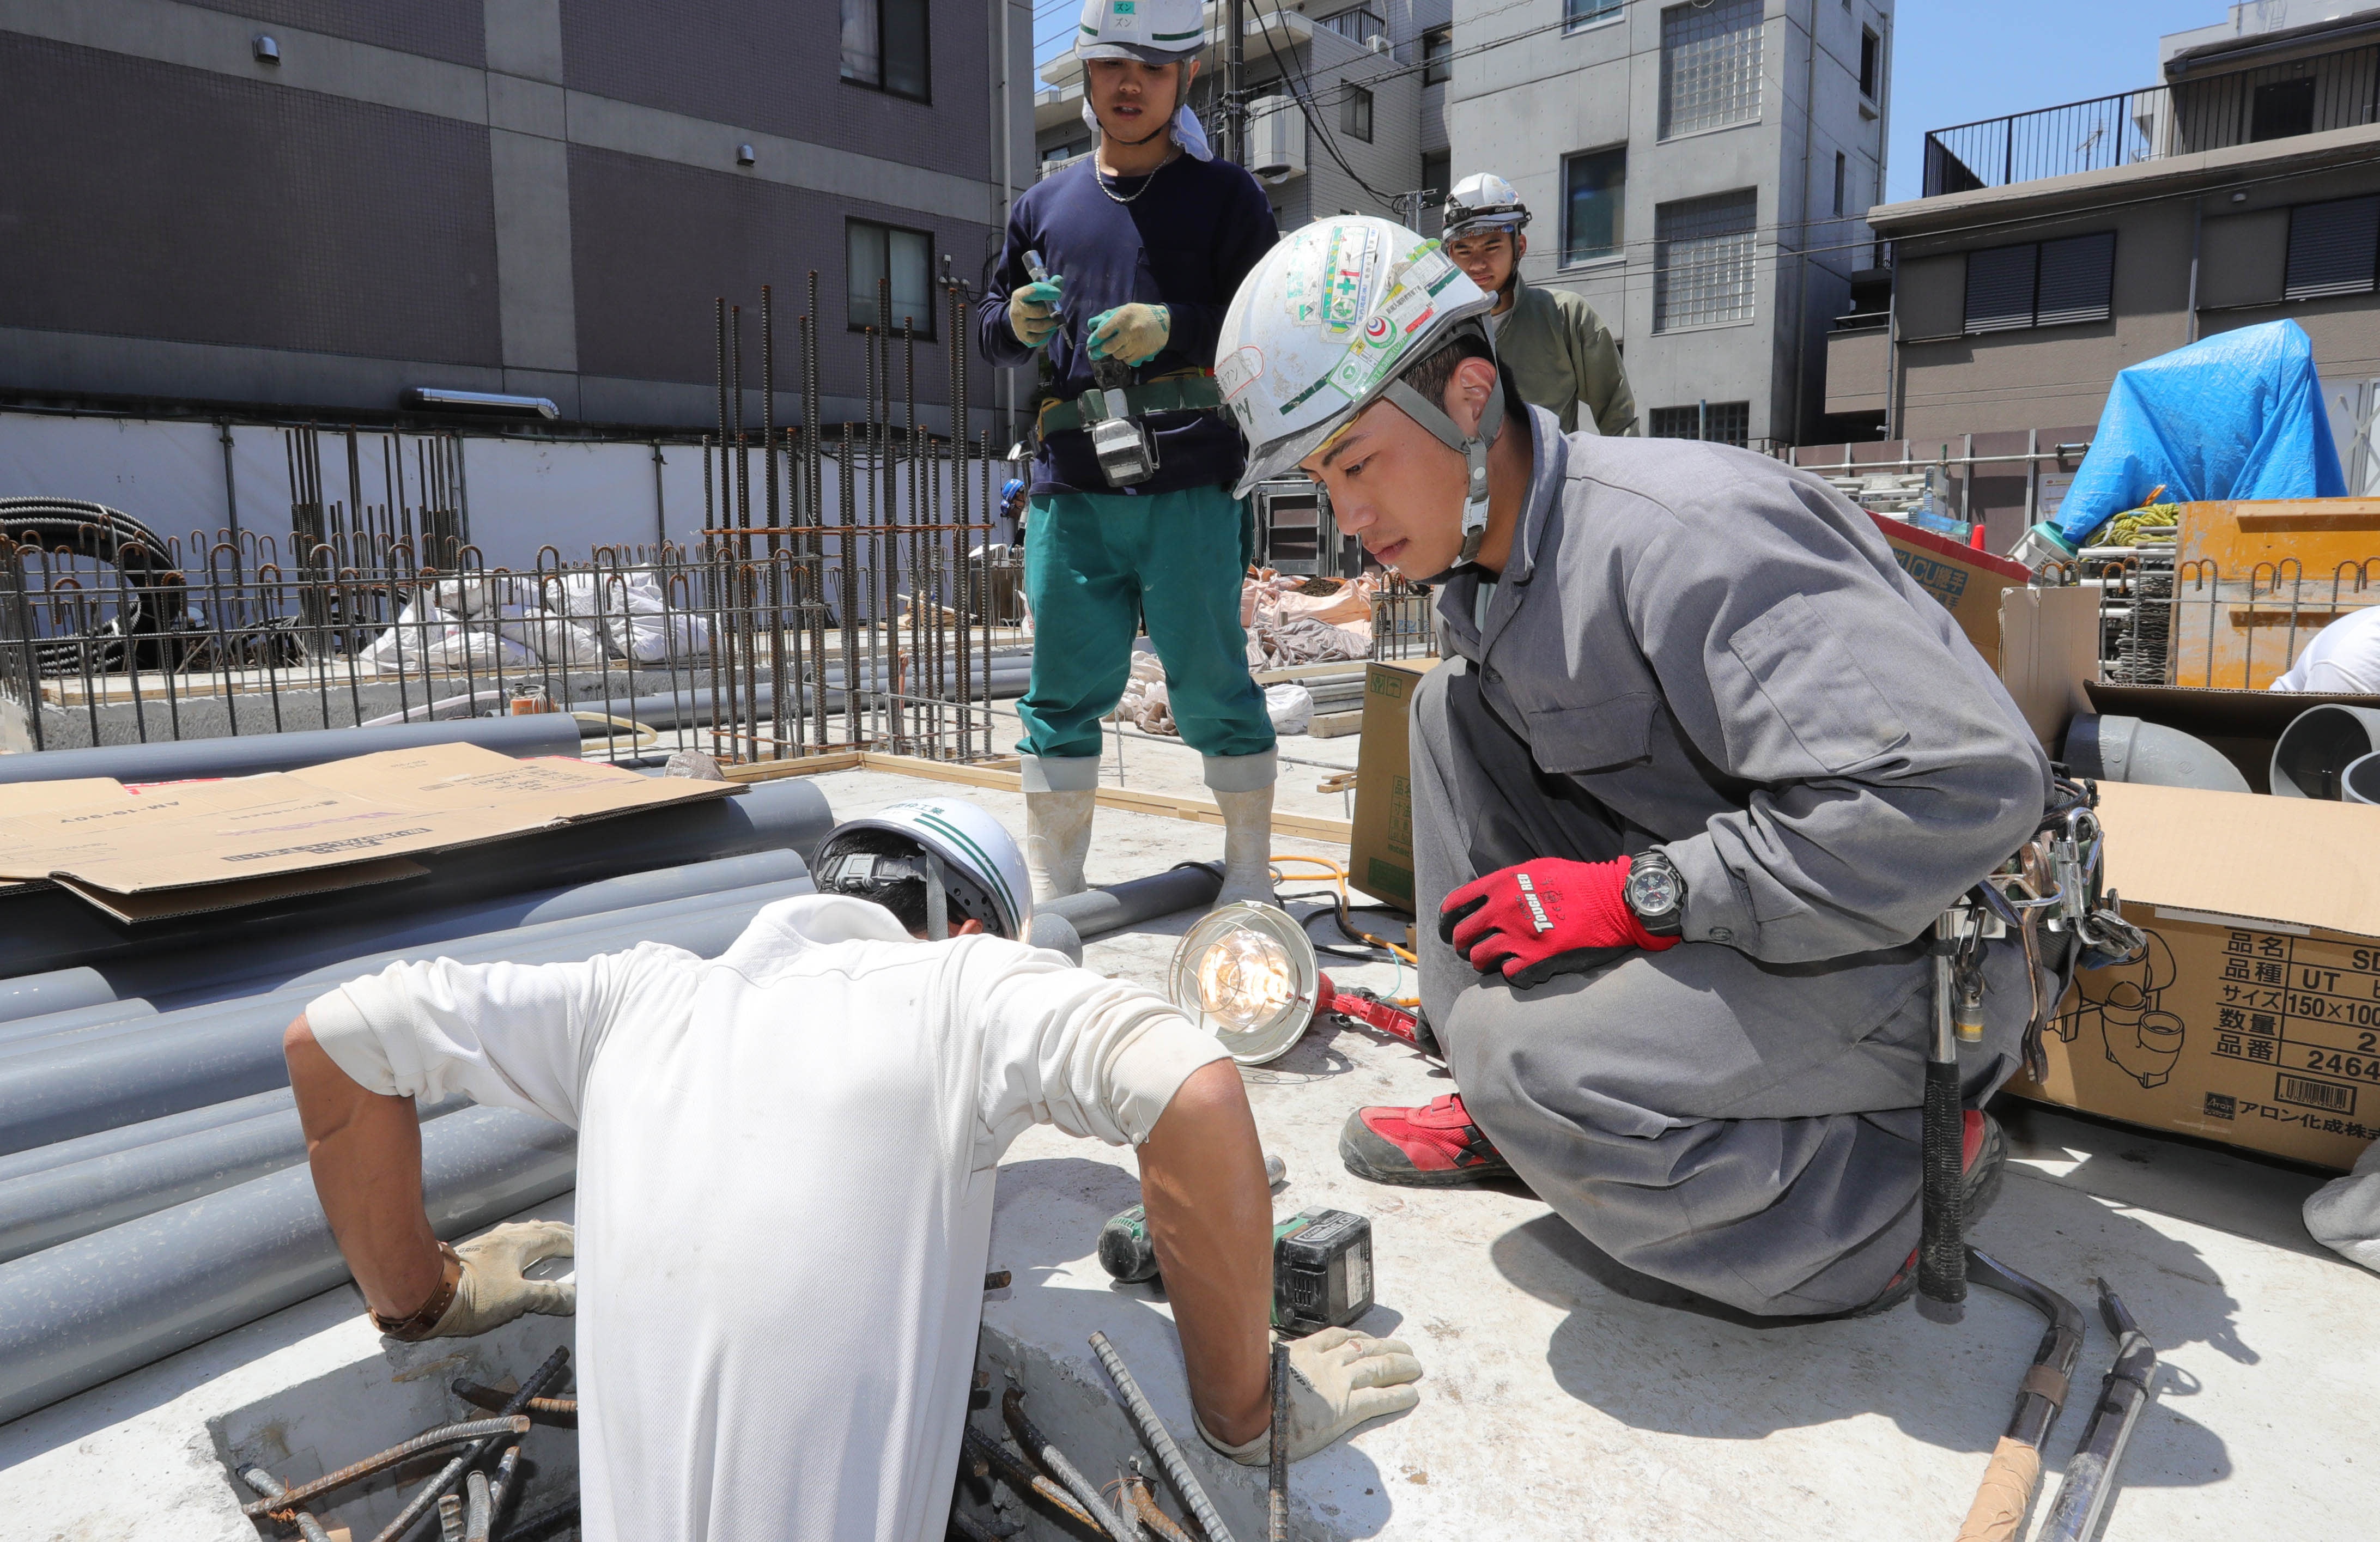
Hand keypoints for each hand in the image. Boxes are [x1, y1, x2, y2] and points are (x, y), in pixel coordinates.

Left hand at [427, 1221, 575, 1336]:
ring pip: (523, 1231)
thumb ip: (547, 1296)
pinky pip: (510, 1237)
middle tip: (576, 1236)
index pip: (555, 1238)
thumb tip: (574, 1297)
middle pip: (540, 1229)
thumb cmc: (475, 1296)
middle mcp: (506, 1237)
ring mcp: (489, 1242)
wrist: (430, 1295)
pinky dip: (525, 1238)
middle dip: (561, 1232)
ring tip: (551, 1236)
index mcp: (519, 1244)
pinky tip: (517, 1246)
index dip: (574, 1243)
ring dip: (542, 1233)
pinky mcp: (477, 1251)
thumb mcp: (517, 1299)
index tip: (589, 1248)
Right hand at [1008, 278, 1063, 347]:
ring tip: (1054, 320)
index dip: (1047, 291)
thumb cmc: (1032, 302)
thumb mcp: (1037, 292)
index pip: (1033, 291)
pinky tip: (1049, 329)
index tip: (1058, 293)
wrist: (1017, 318)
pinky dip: (1047, 334)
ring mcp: (1019, 326)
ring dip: (1052, 323)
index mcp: (1019, 296)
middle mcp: (1017, 311)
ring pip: (1041, 326)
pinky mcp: (1023, 338)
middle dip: (1051, 311)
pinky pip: (1039, 339)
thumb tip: (1059, 279)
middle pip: (1040, 311)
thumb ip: (1049, 285)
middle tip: (1056, 310)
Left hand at [1086, 303, 1170, 365]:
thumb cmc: (1142, 314)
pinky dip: (1125, 358)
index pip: (1103, 332)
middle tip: (1094, 353)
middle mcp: (1129, 331)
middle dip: (1099, 351)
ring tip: (1116, 349)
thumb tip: (1093, 324)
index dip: (1094, 339)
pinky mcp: (1143, 353)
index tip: (1091, 343)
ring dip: (1114, 353)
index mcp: (1123, 318)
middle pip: (1108, 347)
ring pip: (1118, 355)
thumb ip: (1110, 316)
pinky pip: (1128, 360)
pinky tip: (1126, 352)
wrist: (1165, 322)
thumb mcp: (1126, 309)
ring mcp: (1136, 343)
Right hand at [1198, 1328, 1423, 1464]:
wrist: (1250, 1413)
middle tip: (1405, 1349)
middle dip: (1387, 1348)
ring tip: (1415, 1366)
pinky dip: (1397, 1395)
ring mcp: (1338, 1382)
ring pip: (1376, 1367)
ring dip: (1399, 1366)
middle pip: (1364, 1348)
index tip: (1368, 1338)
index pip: (1336, 1337)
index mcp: (1302, 1350)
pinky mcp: (1346, 1407)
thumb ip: (1263, 1355)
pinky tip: (1411, 1394)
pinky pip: (1378, 1398)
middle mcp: (1325, 1362)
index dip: (1356, 1336)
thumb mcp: (1253, 1364)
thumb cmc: (1246, 1392)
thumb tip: (1254, 1346)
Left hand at [1439, 855, 1677, 988]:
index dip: (1447, 919)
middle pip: (1461, 935)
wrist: (1612, 900)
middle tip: (1468, 948)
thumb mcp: (1537, 869)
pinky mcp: (1536, 959)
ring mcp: (1518, 937)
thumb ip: (1507, 883)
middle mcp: (1503, 910)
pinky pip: (1507, 974)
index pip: (1455, 904)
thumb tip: (1486, 898)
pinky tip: (1519, 967)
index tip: (1448, 926)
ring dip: (1483, 962)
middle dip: (1461, 944)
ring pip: (1479, 958)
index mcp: (1501, 884)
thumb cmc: (1577, 881)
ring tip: (1492, 961)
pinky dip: (1510, 973)